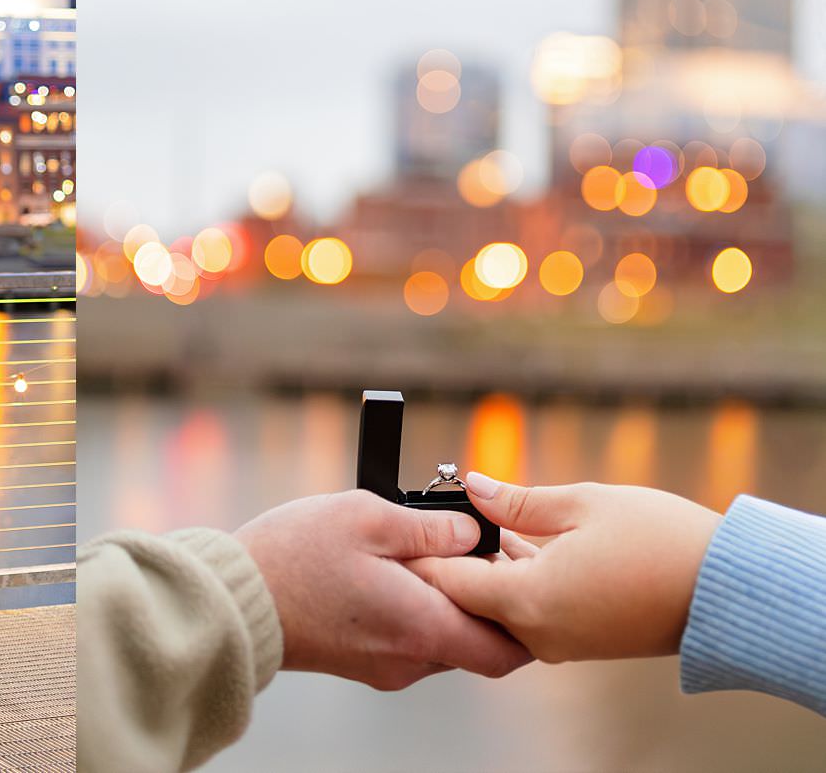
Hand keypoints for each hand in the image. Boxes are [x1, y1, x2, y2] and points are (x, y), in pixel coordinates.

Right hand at [234, 489, 530, 689]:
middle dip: (483, 597)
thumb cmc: (294, 558)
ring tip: (420, 549)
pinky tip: (389, 569)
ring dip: (444, 600)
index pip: (508, 648)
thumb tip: (473, 531)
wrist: (234, 601)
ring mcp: (383, 667)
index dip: (525, 613)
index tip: (516, 569)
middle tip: (469, 544)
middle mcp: (410, 660)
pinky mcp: (360, 662)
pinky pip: (408, 639)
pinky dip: (415, 608)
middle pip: (477, 642)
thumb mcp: (367, 516)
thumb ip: (431, 527)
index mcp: (423, 627)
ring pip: (442, 638)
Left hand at [407, 475, 720, 662]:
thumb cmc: (662, 543)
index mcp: (528, 600)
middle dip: (450, 559)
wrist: (728, 591)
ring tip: (477, 521)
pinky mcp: (579, 643)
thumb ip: (517, 501)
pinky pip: (527, 614)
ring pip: (496, 607)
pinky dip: (514, 581)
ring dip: (485, 568)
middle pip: (466, 599)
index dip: (422, 552)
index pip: (448, 582)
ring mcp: (559, 643)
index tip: (404, 526)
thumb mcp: (582, 504)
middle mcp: (537, 633)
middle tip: (433, 517)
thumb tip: (472, 487)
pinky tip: (517, 543)